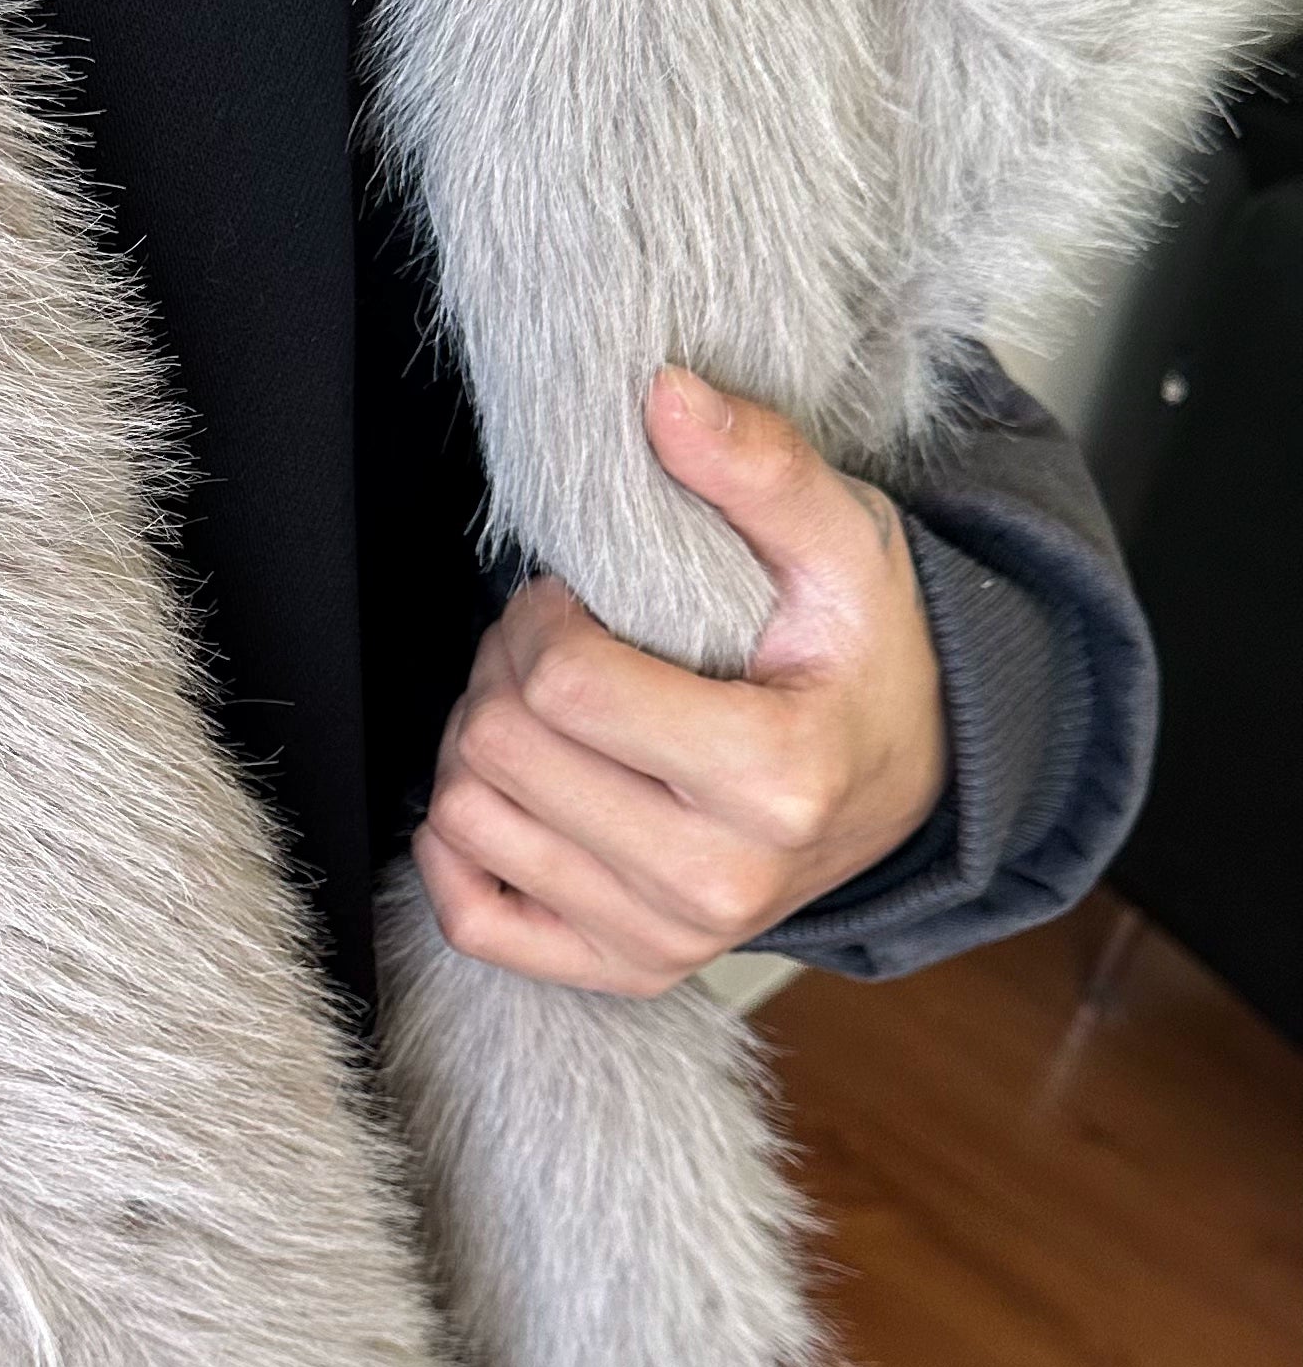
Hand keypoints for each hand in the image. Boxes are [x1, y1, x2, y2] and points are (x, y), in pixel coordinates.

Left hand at [412, 367, 948, 997]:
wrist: (903, 785)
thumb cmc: (859, 658)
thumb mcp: (845, 546)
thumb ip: (760, 466)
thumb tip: (663, 393)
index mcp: (775, 777)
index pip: (562, 686)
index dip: (544, 618)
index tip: (581, 600)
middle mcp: (718, 881)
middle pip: (498, 750)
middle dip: (505, 670)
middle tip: (556, 643)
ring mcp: (665, 941)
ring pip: (464, 821)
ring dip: (479, 744)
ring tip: (547, 709)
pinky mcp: (622, 973)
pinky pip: (469, 918)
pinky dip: (463, 847)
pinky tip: (519, 789)